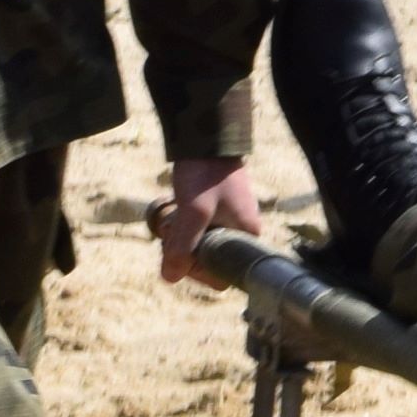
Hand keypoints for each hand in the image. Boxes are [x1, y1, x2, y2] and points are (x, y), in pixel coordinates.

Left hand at [149, 157, 268, 284]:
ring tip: (170, 220)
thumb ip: (182, 247)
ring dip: (179, 237)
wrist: (206, 138)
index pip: (221, 276)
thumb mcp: (193, 212)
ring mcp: (227, 220)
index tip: (183, 253)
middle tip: (170, 233)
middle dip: (183, 251)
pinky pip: (197, 229)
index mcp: (245, 236)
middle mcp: (240, 232)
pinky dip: (182, 225)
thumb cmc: (206, 174)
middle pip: (206, 260)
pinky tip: (174, 212)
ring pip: (198, 244)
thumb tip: (170, 278)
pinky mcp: (215, 209)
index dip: (197, 271)